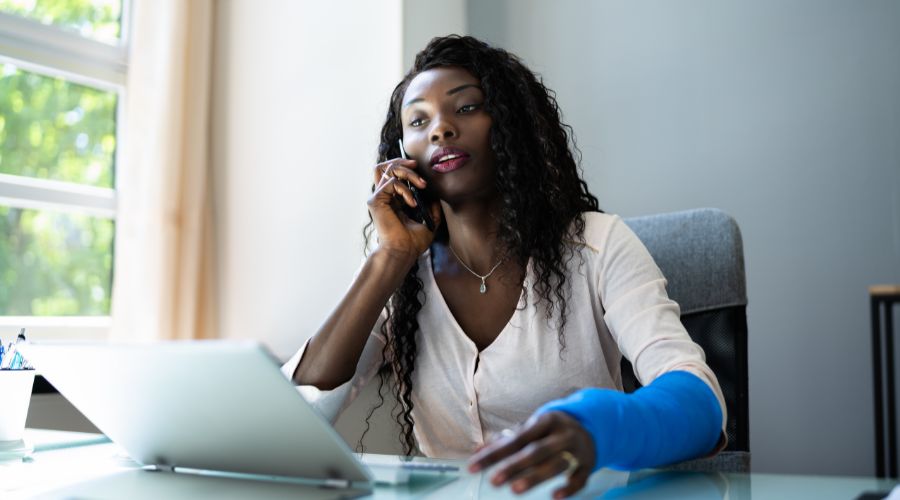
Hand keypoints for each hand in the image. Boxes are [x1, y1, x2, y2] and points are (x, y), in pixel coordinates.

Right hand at [367, 158, 441, 260]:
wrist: (404, 251)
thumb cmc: (413, 242)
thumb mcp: (429, 221)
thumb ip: (432, 208)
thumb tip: (436, 196)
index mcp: (393, 200)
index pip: (393, 174)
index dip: (404, 166)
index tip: (419, 168)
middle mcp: (384, 197)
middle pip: (387, 166)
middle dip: (403, 163)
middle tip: (417, 166)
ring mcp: (378, 198)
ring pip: (388, 170)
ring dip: (407, 173)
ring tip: (421, 185)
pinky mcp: (376, 200)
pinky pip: (391, 183)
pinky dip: (405, 190)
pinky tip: (412, 203)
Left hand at [468, 411, 595, 497]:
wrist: (590, 427)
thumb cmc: (550, 430)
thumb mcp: (531, 428)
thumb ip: (504, 439)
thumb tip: (476, 451)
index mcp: (545, 421)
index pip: (516, 438)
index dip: (495, 453)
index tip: (474, 466)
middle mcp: (562, 434)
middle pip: (536, 451)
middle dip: (514, 466)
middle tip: (494, 480)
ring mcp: (577, 449)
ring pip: (556, 464)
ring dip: (535, 477)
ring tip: (515, 489)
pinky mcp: (588, 465)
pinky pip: (580, 478)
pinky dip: (569, 488)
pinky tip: (555, 496)